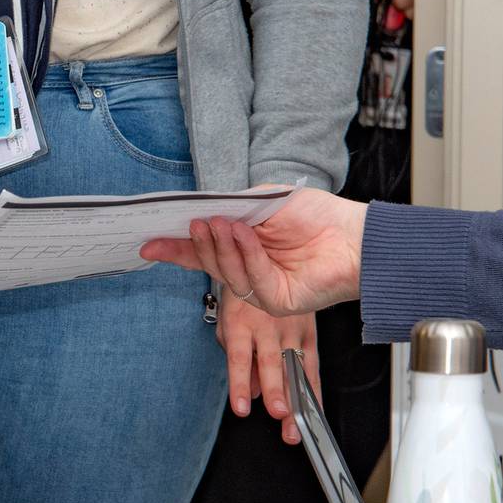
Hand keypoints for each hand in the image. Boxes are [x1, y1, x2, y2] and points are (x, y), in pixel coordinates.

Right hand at [139, 188, 366, 315]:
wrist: (354, 235)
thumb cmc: (317, 216)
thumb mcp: (266, 200)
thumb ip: (235, 207)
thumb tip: (205, 213)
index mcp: (243, 248)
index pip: (202, 252)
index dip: (175, 248)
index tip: (148, 243)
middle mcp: (249, 271)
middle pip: (208, 264)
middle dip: (194, 245)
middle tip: (191, 223)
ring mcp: (261, 290)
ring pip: (227, 272)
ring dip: (222, 245)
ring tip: (222, 223)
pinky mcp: (277, 302)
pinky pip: (252, 278)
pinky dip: (247, 253)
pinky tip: (247, 233)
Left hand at [217, 297, 319, 443]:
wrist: (262, 265)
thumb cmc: (241, 300)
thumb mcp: (228, 323)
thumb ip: (237, 358)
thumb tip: (251, 393)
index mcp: (240, 324)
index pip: (239, 358)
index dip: (240, 383)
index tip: (241, 408)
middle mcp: (266, 326)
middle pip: (271, 363)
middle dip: (275, 389)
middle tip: (278, 412)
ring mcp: (291, 328)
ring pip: (295, 367)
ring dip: (297, 398)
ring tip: (297, 425)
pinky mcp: (309, 331)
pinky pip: (313, 365)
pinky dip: (315, 391)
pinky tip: (316, 414)